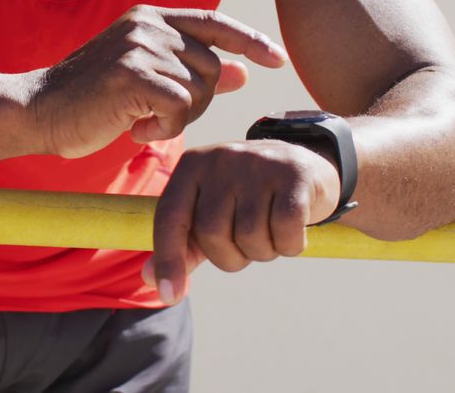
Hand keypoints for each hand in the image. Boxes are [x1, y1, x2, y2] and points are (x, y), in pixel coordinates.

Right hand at [30, 5, 287, 158]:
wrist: (36, 110)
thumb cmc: (88, 100)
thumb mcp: (145, 78)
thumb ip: (190, 70)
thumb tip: (243, 72)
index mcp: (150, 18)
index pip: (214, 23)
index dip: (250, 40)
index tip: (276, 59)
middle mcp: (148, 25)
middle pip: (212, 67)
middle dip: (199, 103)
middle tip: (159, 118)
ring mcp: (140, 47)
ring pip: (199, 91)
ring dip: (177, 119)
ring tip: (139, 121)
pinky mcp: (133, 75)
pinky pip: (180, 108)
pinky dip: (163, 129)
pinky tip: (132, 129)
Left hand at [143, 140, 341, 304]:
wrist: (304, 165)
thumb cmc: (246, 198)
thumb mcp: (210, 214)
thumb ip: (182, 245)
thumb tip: (150, 279)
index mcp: (192, 166)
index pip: (170, 217)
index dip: (168, 259)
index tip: (169, 295)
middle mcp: (221, 159)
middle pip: (212, 234)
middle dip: (231, 257)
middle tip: (247, 246)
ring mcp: (258, 164)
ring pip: (250, 236)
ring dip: (263, 252)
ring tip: (270, 233)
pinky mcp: (294, 175)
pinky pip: (285, 230)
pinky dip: (290, 246)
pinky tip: (292, 234)